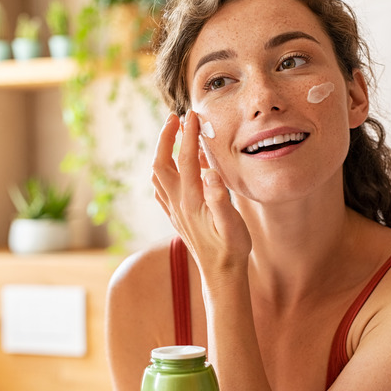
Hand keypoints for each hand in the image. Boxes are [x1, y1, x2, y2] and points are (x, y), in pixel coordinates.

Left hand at [151, 111, 250, 281]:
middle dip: (165, 137)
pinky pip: (161, 189)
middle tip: (175, 118)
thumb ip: (221, 199)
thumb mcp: (232, 225)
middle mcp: (178, 203)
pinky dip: (163, 171)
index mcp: (192, 200)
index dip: (188, 135)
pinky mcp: (175, 216)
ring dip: (162, 152)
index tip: (193, 115)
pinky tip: (172, 168)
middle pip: (161, 162)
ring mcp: (174, 210)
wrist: (221, 275)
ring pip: (158, 175)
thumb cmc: (231, 249)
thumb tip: (210, 174)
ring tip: (173, 136)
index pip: (186, 159)